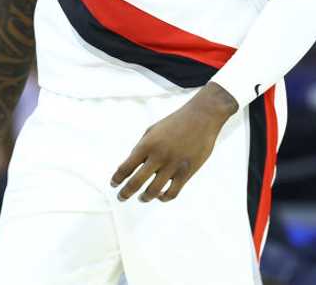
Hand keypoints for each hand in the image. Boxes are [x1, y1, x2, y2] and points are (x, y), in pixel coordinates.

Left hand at [111, 83, 237, 202]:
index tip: (114, 184)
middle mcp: (158, 156)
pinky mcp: (186, 172)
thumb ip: (141, 148)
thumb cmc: (175, 122)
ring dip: (144, 197)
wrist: (201, 117)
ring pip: (153, 191)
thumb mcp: (153, 130)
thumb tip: (131, 168)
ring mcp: (173, 165)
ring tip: (142, 198)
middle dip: (125, 193)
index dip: (117, 179)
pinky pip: (172, 193)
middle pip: (136, 182)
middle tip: (121, 197)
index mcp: (147, 144)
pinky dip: (164, 198)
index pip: (126, 167)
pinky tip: (160, 196)